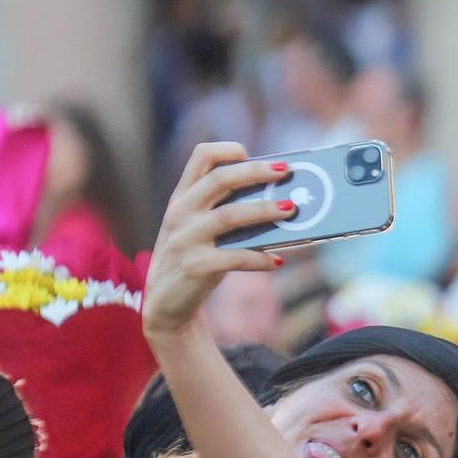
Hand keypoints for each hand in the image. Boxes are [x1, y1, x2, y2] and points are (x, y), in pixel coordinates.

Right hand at [143, 143, 290, 338]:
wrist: (165, 307)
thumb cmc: (195, 261)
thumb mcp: (200, 231)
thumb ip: (225, 213)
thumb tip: (278, 201)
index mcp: (182, 198)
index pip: (201, 157)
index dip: (228, 150)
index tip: (252, 154)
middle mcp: (180, 213)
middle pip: (220, 179)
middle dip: (256, 172)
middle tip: (286, 172)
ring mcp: (185, 240)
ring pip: (230, 215)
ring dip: (264, 210)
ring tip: (291, 210)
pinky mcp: (195, 267)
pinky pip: (235, 257)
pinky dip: (260, 258)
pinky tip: (277, 261)